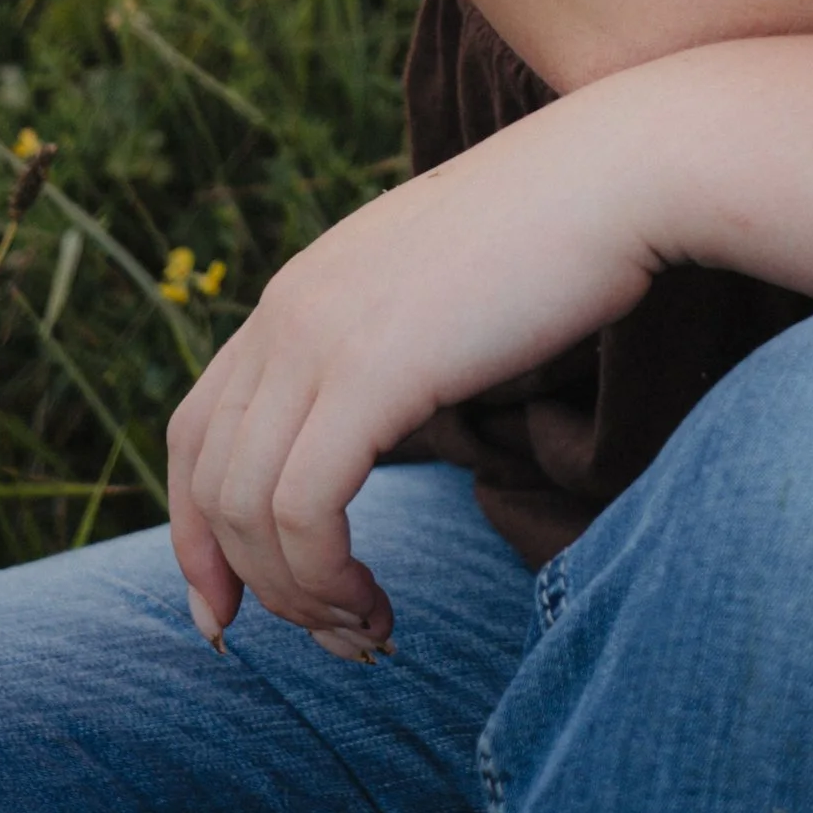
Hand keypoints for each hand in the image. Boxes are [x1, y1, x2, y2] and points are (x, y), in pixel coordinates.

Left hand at [167, 93, 661, 656]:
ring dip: (299, 596)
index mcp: (298, 290)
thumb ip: (388, 336)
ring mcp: (321, 337)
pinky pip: (305, 508)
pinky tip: (376, 602)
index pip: (194, 430)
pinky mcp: (371, 371)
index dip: (195, 530)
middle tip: (332, 639)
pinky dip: (325, 577)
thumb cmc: (558, 234)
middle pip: (210, 481)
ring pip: (252, 509)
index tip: (228, 609)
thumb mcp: (437, 284)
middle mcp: (287, 310)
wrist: (617, 173)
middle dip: (250, 584)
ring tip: (367, 632)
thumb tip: (382, 409)